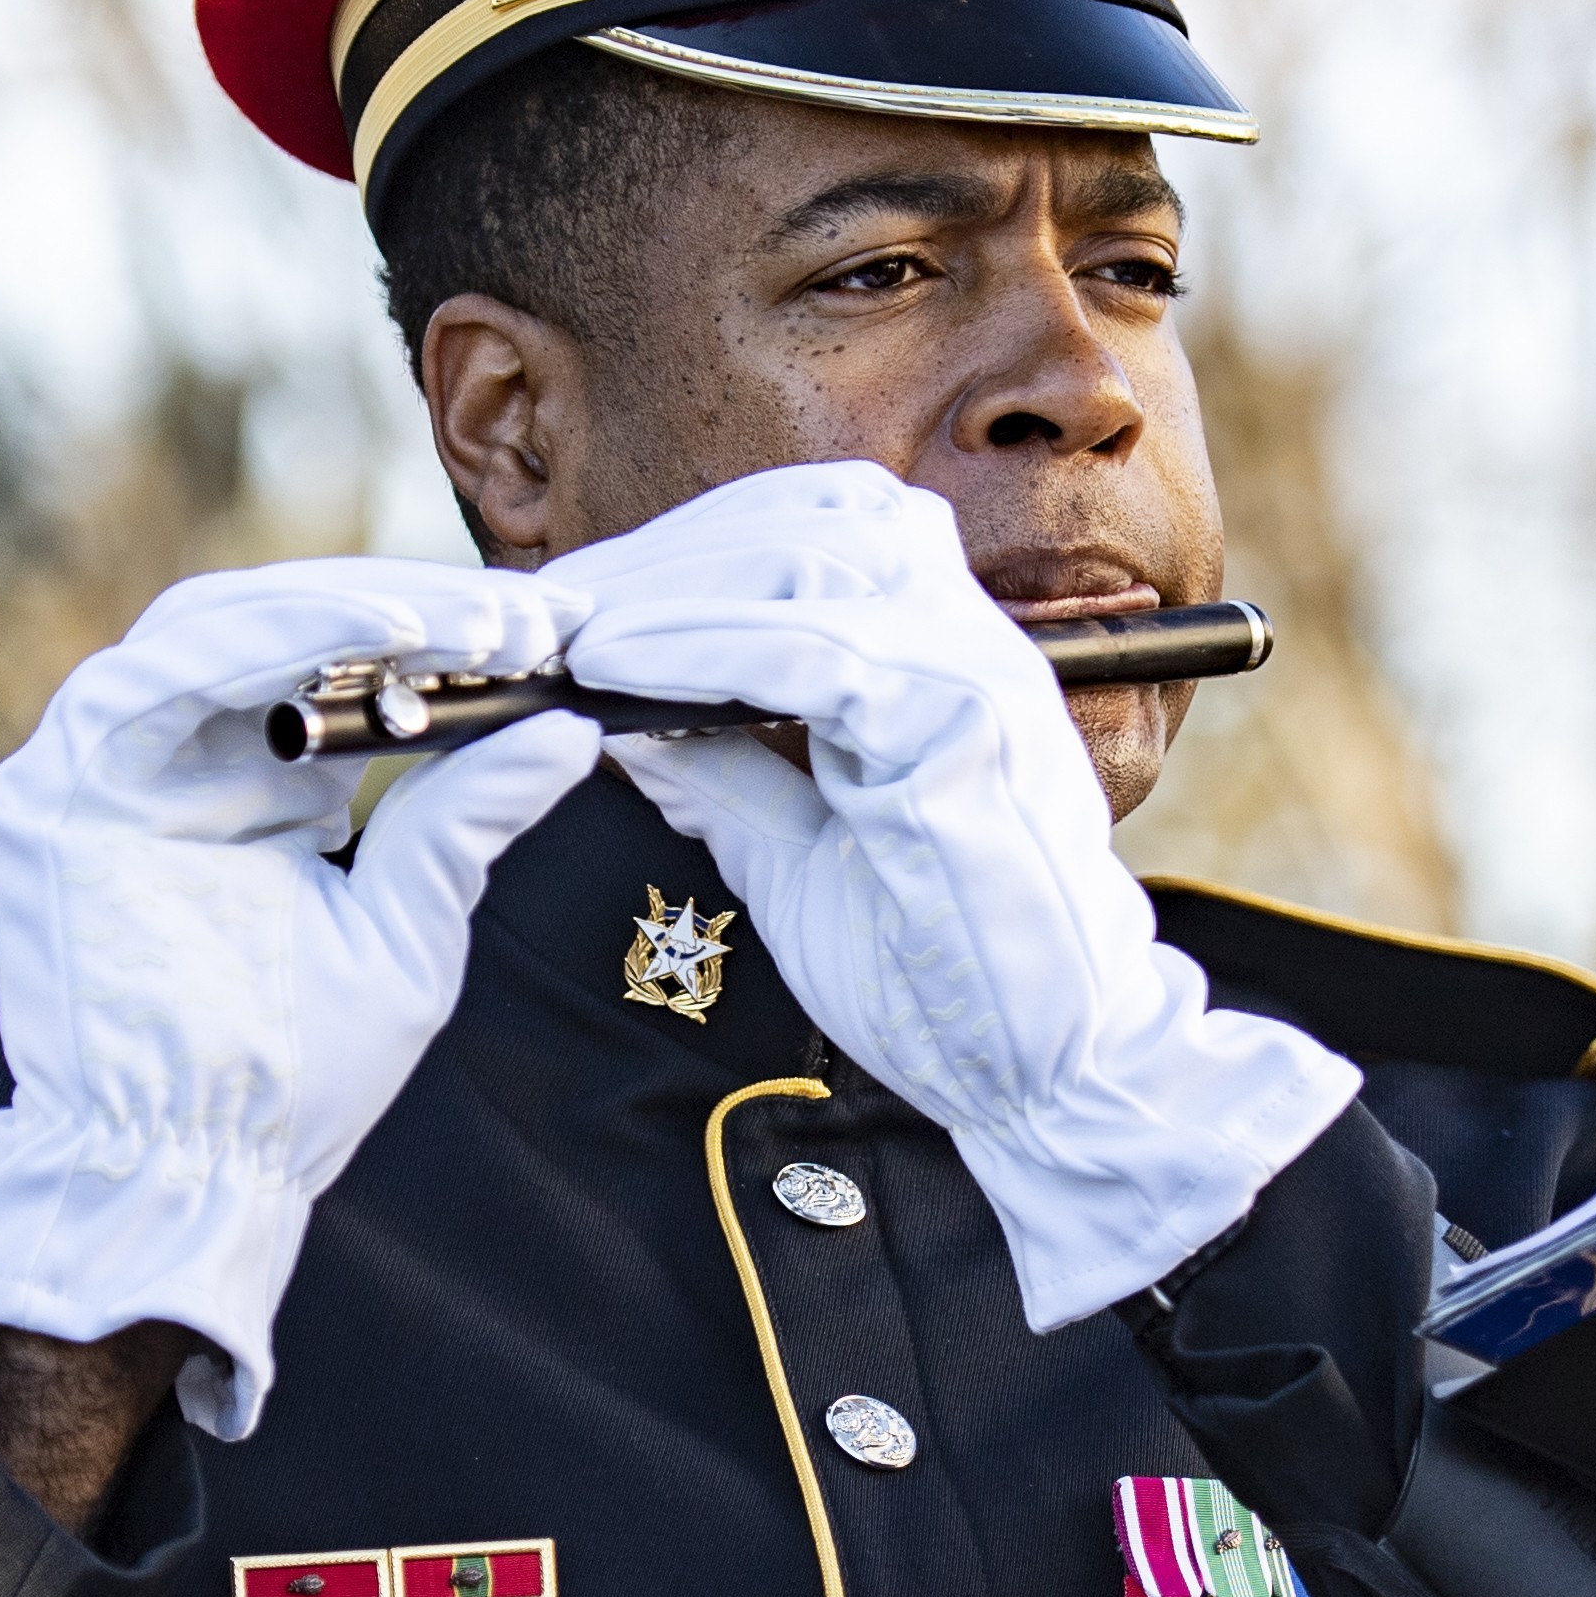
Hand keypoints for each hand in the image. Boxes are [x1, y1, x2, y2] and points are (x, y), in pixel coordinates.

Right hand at [0, 560, 602, 1437]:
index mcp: (253, 787)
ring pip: (216, 624)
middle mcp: (173, 762)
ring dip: (346, 608)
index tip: (553, 629)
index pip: (334, 665)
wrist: (196, 1177)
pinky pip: (153, 676)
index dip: (439, 634)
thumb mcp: (408, 926)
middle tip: (524, 616)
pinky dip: (263, 638)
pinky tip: (374, 637)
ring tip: (464, 626)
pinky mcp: (55, 792)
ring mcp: (105, 770)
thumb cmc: (301, 1081)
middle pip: (277, 625)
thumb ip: (465, 822)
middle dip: (407, 609)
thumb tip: (569, 732)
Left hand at [560, 465, 1356, 1327]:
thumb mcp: (795, 856)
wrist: (1050, 1075)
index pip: (820, 532)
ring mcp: (980, 676)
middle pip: (809, 521)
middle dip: (664, 551)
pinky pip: (813, 655)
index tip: (577, 596)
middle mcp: (973, 642)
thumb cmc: (938, 980)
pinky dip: (700, 648)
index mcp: (944, 657)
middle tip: (545, 600)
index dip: (693, 544)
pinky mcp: (967, 730)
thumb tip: (619, 715)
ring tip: (567, 632)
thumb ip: (725, 774)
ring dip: (670, 588)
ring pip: (810, 564)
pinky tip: (612, 668)